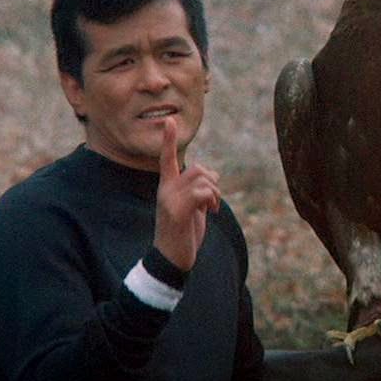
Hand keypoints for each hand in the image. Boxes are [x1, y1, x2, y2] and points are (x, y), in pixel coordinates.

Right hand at [154, 117, 220, 270]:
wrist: (171, 260)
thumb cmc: (183, 234)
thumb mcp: (190, 208)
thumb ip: (196, 190)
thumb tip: (212, 175)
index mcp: (167, 188)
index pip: (167, 159)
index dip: (169, 140)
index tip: (169, 120)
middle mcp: (165, 190)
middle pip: (197, 168)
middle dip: (212, 181)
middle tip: (213, 201)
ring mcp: (170, 200)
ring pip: (202, 178)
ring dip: (215, 192)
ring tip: (212, 208)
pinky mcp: (178, 212)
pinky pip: (202, 193)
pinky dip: (212, 200)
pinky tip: (211, 213)